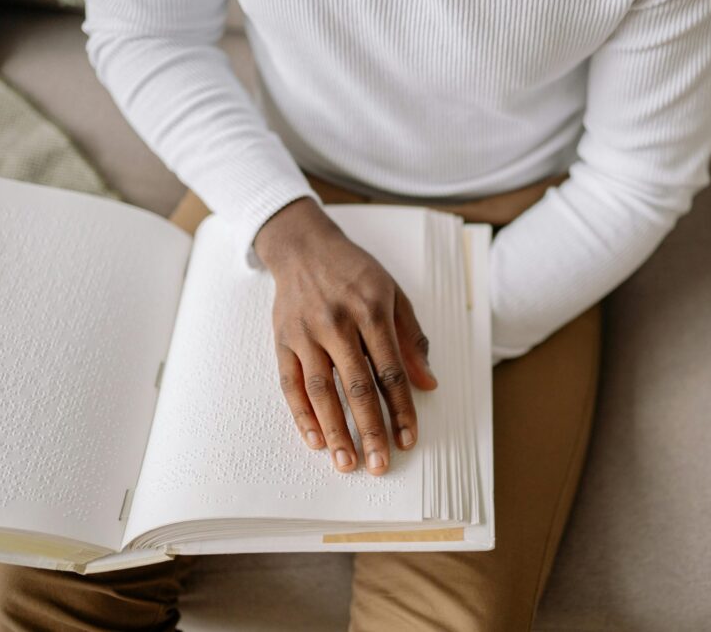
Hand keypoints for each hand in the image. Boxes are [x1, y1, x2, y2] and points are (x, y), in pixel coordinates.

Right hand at [254, 197, 437, 475]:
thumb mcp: (393, 294)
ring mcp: (306, 332)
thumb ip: (412, 339)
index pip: (390, 370)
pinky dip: (302, 414)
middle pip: (357, 386)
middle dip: (370, 429)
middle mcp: (338, 323)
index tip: (408, 439)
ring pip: (321, 390)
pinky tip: (315, 439)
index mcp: (372, 311)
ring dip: (334, 430)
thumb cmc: (356, 272)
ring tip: (347, 462)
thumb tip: (428, 384)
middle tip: (379, 465)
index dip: (401, 408)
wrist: (304, 246)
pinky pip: (290, 384)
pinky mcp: (282, 339)